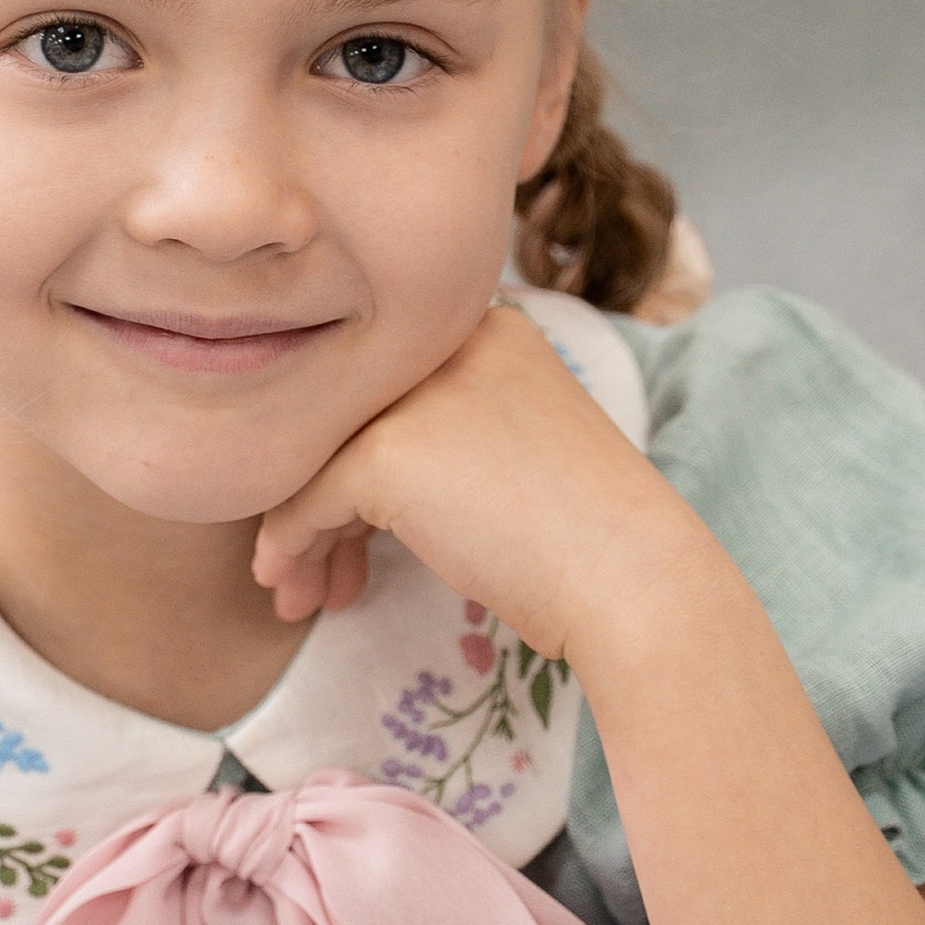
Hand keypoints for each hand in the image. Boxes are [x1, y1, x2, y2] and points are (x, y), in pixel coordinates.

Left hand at [251, 302, 698, 661]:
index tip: (353, 527)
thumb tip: (344, 479)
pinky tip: (294, 590)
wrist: (632, 580)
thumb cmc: (589, 537)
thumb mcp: (514, 450)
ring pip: (318, 457)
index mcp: (486, 328)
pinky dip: (292, 546)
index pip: (386, 386)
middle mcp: (443, 341)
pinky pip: (307, 500)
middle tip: (316, 571)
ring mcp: (412, 393)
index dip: (359, 456)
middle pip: (346, 417)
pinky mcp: (384, 450)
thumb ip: (444, 434)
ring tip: (299, 596)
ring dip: (303, 532)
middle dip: (323, 500)